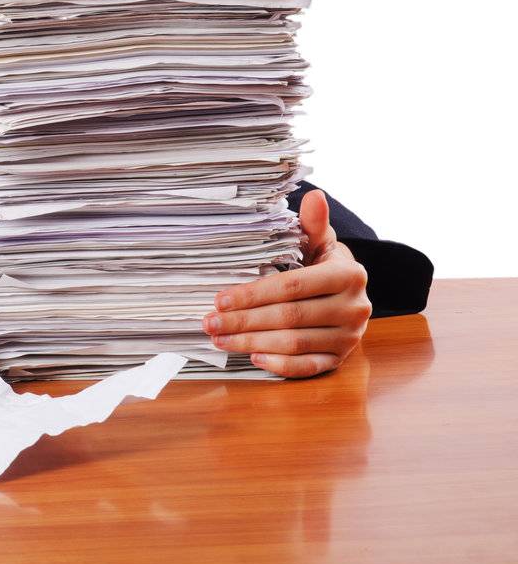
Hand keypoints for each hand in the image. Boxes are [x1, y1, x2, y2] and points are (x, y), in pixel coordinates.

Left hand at [201, 189, 371, 377]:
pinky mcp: (341, 358)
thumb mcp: (320, 242)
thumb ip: (313, 225)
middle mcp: (354, 308)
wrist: (350, 293)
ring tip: (219, 338)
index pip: (291, 287)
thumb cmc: (324, 263)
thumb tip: (315, 195)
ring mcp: (350, 337)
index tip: (219, 299)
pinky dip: (280, 365)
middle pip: (289, 317)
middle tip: (210, 322)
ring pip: (294, 344)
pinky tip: (253, 357)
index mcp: (347, 275)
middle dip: (244, 321)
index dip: (253, 294)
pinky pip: (309, 368)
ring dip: (252, 343)